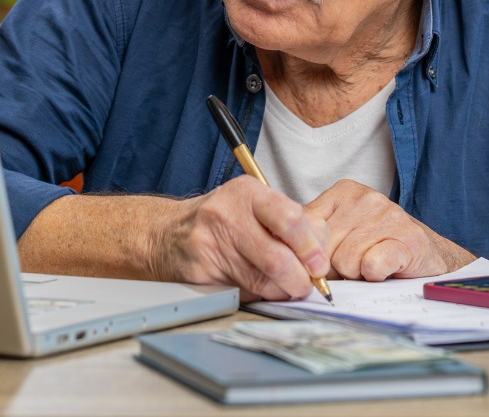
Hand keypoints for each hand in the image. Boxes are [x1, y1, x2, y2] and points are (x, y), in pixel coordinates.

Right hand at [156, 175, 330, 301]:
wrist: (168, 233)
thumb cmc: (221, 219)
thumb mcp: (253, 206)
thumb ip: (289, 223)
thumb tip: (320, 253)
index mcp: (246, 193)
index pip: (290, 219)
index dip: (310, 247)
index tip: (319, 264)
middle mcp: (226, 215)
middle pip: (278, 259)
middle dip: (300, 280)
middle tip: (306, 284)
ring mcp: (210, 245)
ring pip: (263, 282)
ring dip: (281, 291)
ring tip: (283, 285)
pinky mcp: (201, 273)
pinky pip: (244, 293)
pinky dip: (258, 295)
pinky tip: (256, 285)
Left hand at [305, 179, 474, 280]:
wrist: (425, 254)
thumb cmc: (375, 245)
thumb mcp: (340, 231)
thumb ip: (312, 235)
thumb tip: (284, 253)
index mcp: (343, 192)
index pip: (304, 226)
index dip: (309, 254)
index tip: (320, 262)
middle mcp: (365, 198)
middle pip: (323, 248)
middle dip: (333, 267)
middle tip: (353, 265)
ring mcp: (388, 215)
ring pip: (345, 261)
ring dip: (356, 273)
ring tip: (370, 264)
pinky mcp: (407, 238)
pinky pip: (371, 266)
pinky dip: (375, 275)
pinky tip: (385, 268)